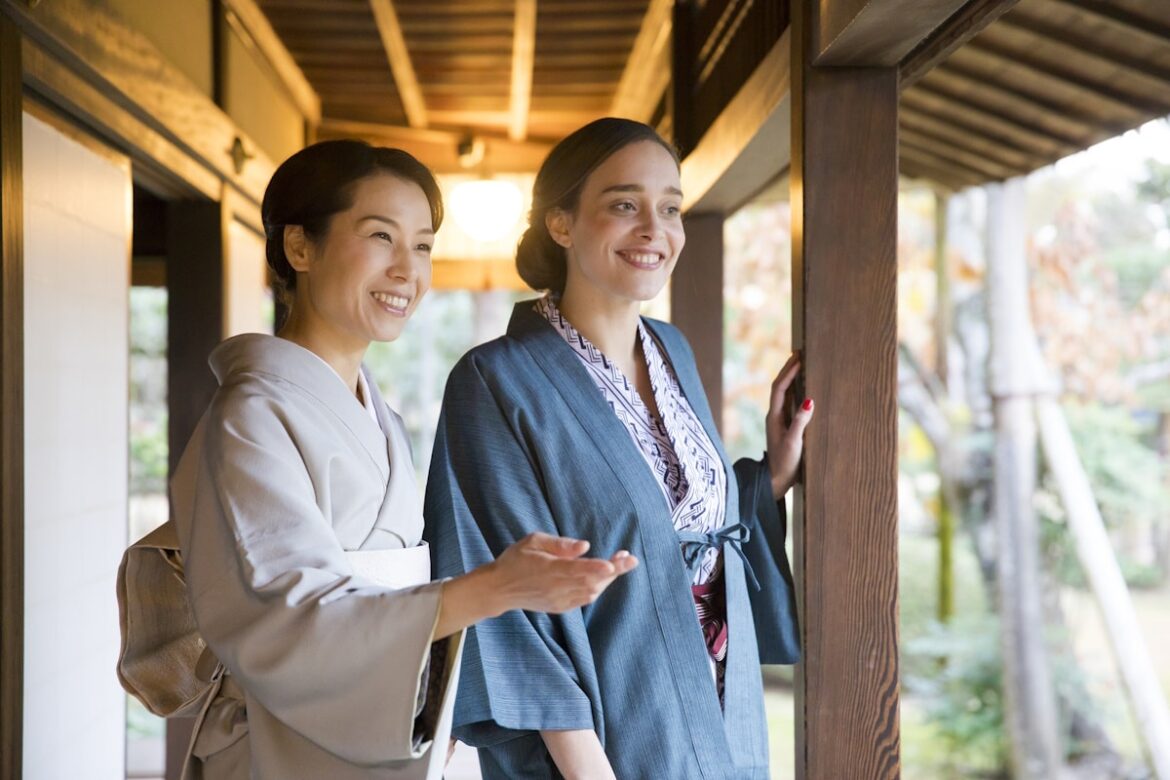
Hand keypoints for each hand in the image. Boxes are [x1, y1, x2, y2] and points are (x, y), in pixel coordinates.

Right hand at [489, 532, 637, 614]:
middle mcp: (555, 588)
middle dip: (614, 571)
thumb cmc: (516, 559)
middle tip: (631, 558)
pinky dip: (598, 587)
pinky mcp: (560, 607)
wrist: (500, 589)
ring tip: (621, 562)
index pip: (576, 570)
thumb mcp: (533, 541)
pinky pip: (585, 598)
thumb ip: (559, 543)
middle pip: (590, 582)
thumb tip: (585, 547)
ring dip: (608, 579)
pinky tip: (605, 575)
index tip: (613, 563)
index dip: (596, 568)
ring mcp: (559, 600)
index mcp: (547, 570)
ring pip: (591, 592)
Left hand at [767, 352, 813, 498]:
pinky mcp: (787, 428)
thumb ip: (800, 422)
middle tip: (799, 353)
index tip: (798, 357)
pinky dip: (798, 392)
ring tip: (803, 364)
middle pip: (781, 387)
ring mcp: (781, 421)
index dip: (788, 372)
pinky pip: (792, 404)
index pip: (780, 388)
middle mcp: (776, 416)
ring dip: (793, 379)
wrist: (777, 482)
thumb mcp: (794, 443)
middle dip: (789, 369)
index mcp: (775, 417)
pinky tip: (807, 389)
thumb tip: (810, 400)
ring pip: (786, 394)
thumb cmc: (784, 464)